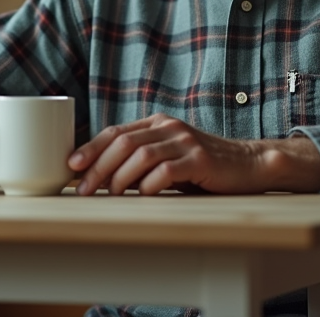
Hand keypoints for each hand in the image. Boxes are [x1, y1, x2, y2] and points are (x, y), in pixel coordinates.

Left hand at [68, 114, 319, 195]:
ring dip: (120, 177)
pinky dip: (149, 184)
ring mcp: (184, 141)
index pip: (115, 132)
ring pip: (141, 154)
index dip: (91, 148)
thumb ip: (141, 160)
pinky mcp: (199, 158)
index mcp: (157, 123)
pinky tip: (143, 195)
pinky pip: (166, 170)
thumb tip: (101, 177)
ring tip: (111, 194)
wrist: (247, 164)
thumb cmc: (202, 166)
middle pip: (123, 142)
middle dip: (98, 166)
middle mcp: (168, 127)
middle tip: (85, 188)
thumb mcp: (168, 156)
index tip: (72, 166)